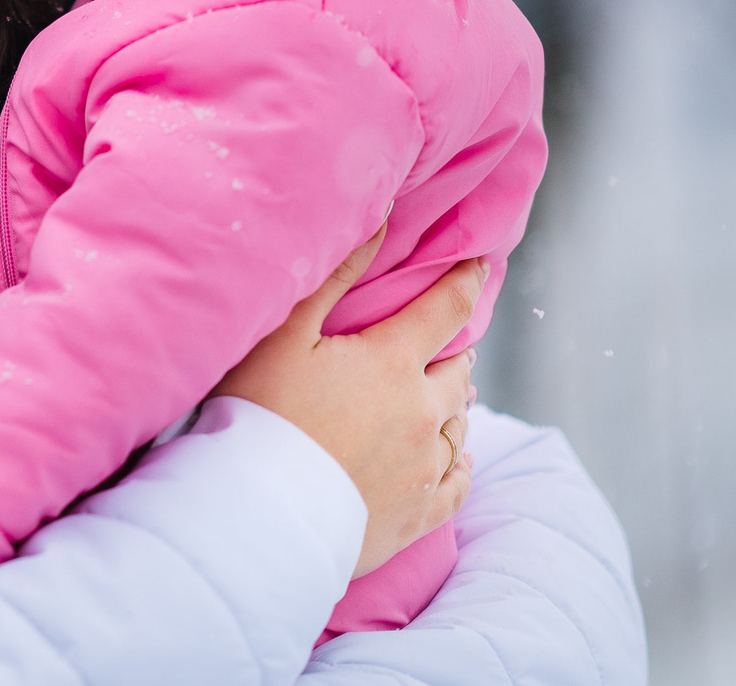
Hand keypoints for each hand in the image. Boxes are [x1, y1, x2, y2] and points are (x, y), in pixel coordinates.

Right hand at [214, 226, 482, 574]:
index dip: (463, 281)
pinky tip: (457, 459)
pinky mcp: (417, 515)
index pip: (445, 310)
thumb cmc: (260, 415)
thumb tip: (380, 220)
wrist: (260, 514)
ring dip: (454, 404)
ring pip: (457, 426)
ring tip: (448, 396)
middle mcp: (421, 414)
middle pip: (456, 372)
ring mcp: (423, 468)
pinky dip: (460, 464)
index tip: (476, 264)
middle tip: (448, 343)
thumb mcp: (284, 336)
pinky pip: (457, 484)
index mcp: (393, 364)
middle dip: (454, 351)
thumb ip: (334, 278)